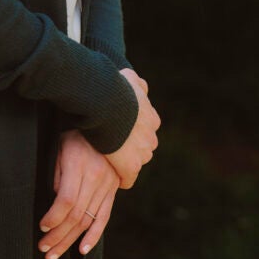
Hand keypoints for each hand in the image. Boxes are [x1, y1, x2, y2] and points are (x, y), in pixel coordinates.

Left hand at [37, 130, 119, 258]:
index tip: (42, 226)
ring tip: (54, 254)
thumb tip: (55, 201)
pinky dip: (94, 236)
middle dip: (58, 236)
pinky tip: (82, 250)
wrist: (108, 126)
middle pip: (76, 215)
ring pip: (88, 220)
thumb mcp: (61, 147)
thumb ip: (57, 174)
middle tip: (44, 249)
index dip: (54, 217)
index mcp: (78, 165)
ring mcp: (106, 186)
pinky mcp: (113, 191)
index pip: (66, 200)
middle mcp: (95, 178)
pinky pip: (104, 217)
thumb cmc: (77, 136)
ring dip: (70, 241)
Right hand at [104, 68, 160, 189]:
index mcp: (152, 119)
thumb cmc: (115, 89)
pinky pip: (128, 178)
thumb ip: (138, 84)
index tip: (121, 131)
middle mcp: (151, 137)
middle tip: (113, 144)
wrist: (107, 103)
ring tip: (109, 159)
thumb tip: (142, 88)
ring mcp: (142, 153)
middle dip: (131, 148)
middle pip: (143, 148)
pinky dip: (122, 178)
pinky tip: (112, 175)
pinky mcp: (131, 166)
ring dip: (126, 162)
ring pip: (136, 162)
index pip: (146, 131)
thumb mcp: (129, 79)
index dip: (133, 132)